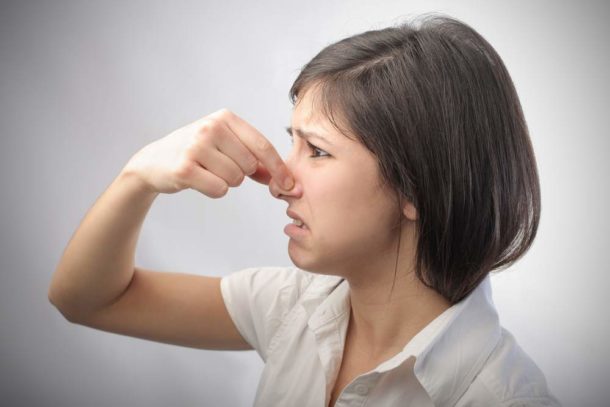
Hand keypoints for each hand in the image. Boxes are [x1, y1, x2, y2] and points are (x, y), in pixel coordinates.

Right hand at [121, 109, 293, 197]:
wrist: (153, 162)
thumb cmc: (196, 154)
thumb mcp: (225, 146)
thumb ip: (254, 160)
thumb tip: (284, 181)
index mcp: (224, 117)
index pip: (262, 145)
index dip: (279, 168)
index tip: (291, 185)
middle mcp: (211, 127)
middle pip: (250, 166)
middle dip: (241, 174)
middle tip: (219, 166)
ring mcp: (196, 147)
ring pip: (235, 179)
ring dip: (225, 182)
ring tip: (207, 171)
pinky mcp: (185, 168)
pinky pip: (219, 189)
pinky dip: (213, 190)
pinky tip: (199, 180)